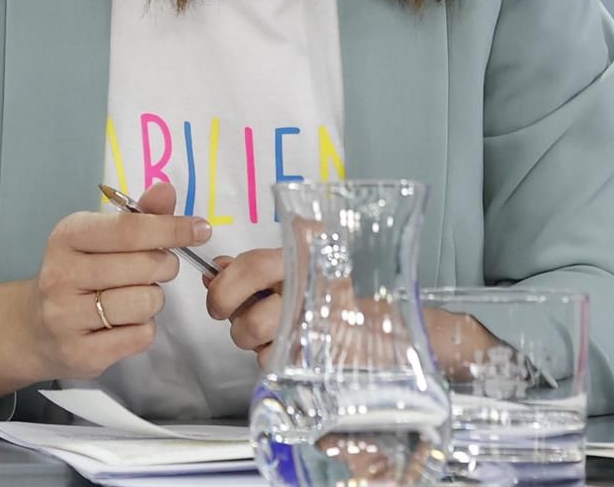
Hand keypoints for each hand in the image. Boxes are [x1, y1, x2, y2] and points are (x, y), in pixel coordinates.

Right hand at [25, 180, 208, 378]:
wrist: (34, 329)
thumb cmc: (79, 273)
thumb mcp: (100, 237)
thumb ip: (138, 215)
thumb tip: (166, 190)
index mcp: (68, 236)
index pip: (131, 230)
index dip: (173, 228)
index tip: (202, 230)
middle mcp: (61, 275)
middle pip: (147, 267)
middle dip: (164, 267)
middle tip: (154, 269)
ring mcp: (66, 317)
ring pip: (147, 302)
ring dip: (153, 300)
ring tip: (132, 298)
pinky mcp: (80, 353)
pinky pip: (141, 335)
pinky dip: (143, 328)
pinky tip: (121, 324)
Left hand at [204, 250, 504, 375]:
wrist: (398, 332)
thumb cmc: (346, 297)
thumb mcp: (306, 269)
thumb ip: (259, 270)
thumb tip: (215, 270)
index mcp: (308, 252)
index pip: (247, 266)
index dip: (223, 285)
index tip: (217, 295)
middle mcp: (311, 282)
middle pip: (244, 312)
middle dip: (236, 322)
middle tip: (244, 320)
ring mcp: (314, 321)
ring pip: (255, 339)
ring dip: (257, 343)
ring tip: (281, 333)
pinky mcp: (317, 352)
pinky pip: (273, 362)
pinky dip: (278, 359)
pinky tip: (300, 346)